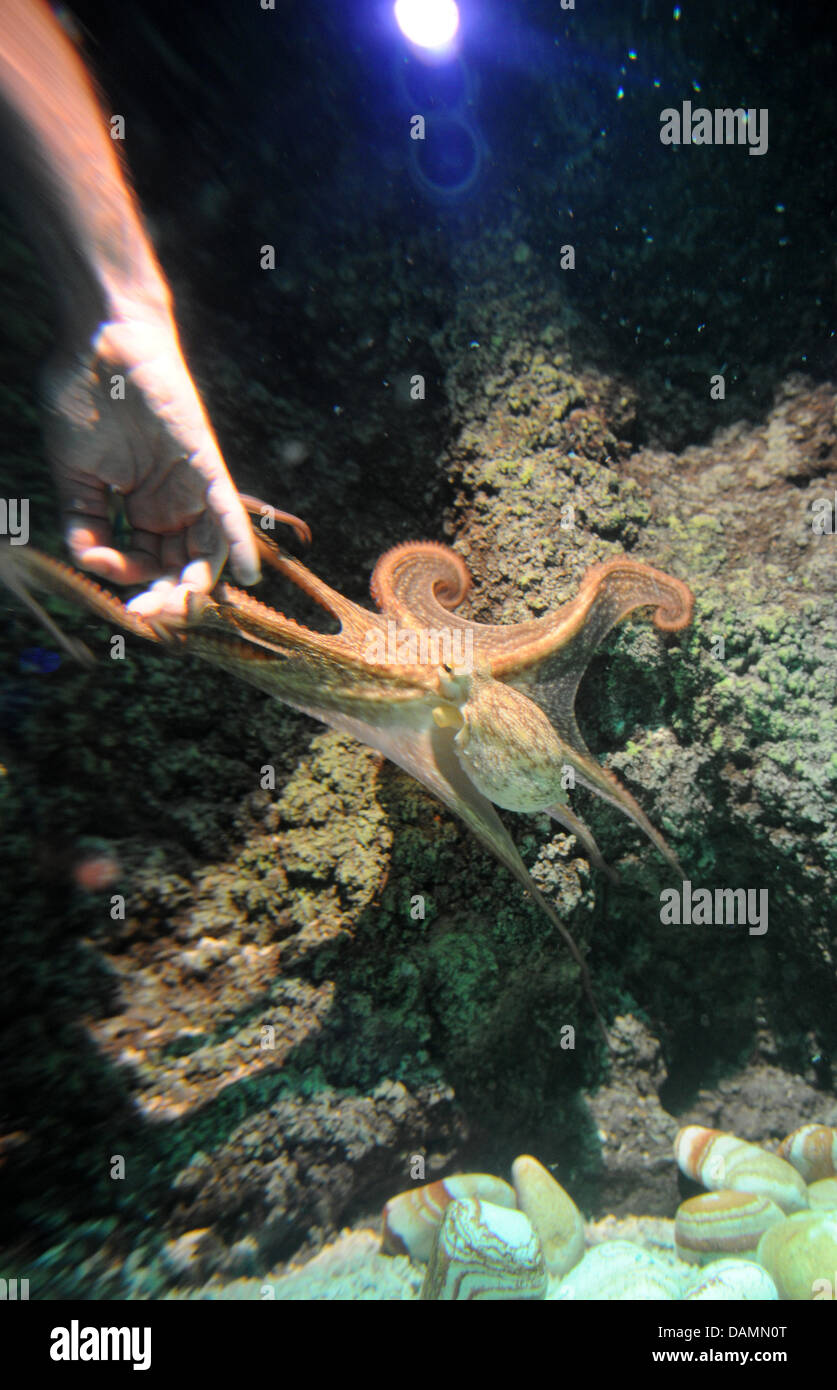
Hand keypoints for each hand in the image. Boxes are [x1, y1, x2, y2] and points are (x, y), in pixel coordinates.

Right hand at [43, 307, 264, 619]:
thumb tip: (90, 563)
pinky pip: (228, 511)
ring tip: (183, 608)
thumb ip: (84, 520)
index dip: (130, 580)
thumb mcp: (75, 474)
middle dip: (168, 597)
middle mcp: (172, 504)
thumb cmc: (84, 398)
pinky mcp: (206, 466)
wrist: (100, 343)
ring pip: (207, 550)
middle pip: (181, 566)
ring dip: (196, 583)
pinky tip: (249, 573)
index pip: (147, 563)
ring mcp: (191, 487)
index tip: (103, 572)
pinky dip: (240, 541)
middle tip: (151, 617)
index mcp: (142, 508)